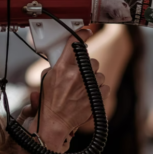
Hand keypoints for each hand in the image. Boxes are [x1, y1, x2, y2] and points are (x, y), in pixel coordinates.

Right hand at [30, 30, 109, 149]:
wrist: (55, 121)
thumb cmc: (49, 102)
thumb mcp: (47, 78)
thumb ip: (58, 65)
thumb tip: (66, 57)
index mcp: (62, 67)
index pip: (75, 43)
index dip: (82, 34)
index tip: (86, 31)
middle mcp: (76, 74)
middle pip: (91, 60)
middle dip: (86, 66)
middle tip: (79, 74)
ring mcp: (87, 86)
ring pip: (99, 74)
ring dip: (93, 79)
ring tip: (83, 88)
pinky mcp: (96, 97)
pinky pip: (105, 86)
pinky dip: (99, 90)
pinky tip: (89, 94)